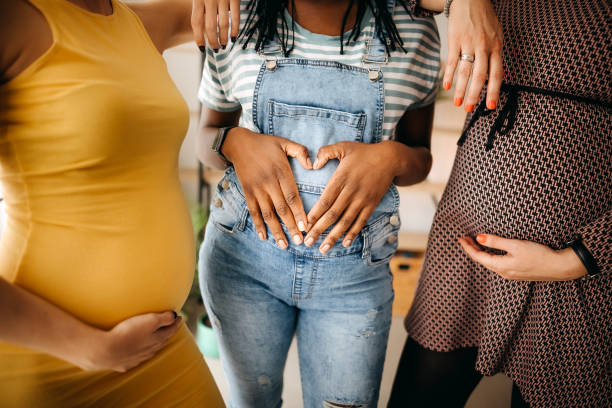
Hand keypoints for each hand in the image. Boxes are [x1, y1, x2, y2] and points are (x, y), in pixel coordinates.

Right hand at [81, 311, 180, 371]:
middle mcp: (149, 351)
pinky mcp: (124, 363)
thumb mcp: (150, 320)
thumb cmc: (128, 333)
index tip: (179, 316)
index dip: (176, 322)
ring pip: (149, 351)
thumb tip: (175, 316)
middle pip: (162, 341)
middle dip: (167, 332)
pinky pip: (135, 358)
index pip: (171, 330)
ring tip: (155, 337)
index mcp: (157, 340)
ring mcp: (137, 358)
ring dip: (154, 344)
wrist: (106, 351)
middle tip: (170, 326)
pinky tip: (135, 352)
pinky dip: (138, 353)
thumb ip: (164, 318)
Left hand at [191, 0, 240, 51]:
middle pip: (210, 26)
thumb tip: (201, 28)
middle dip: (213, 41)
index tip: (202, 48)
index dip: (198, 37)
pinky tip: (233, 38)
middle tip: (215, 48)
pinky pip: (235, 18)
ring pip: (223, 24)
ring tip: (223, 45)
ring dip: (223, 38)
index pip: (196, 22)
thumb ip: (200, 7)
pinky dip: (234, 30)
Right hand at [222, 127, 311, 248]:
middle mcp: (268, 183)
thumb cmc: (265, 144)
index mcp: (281, 172)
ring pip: (268, 214)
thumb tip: (312, 165)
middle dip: (291, 227)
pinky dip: (258, 225)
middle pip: (281, 209)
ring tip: (284, 245)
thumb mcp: (284, 142)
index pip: (292, 196)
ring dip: (276, 231)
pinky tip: (264, 237)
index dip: (299, 212)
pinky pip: (253, 211)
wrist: (238, 143)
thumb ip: (300, 152)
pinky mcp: (247, 192)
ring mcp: (257, 189)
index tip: (306, 227)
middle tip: (299, 242)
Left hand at [304, 141, 399, 253]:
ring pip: (345, 222)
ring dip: (333, 237)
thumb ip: (325, 152)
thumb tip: (313, 165)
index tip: (304, 226)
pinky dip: (353, 233)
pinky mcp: (372, 204)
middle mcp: (351, 191)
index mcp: (341, 178)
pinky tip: (345, 243)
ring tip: (323, 249)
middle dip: (318, 230)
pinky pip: (361, 221)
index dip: (314, 215)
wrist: (390, 158)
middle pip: (332, 215)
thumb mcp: (343, 146)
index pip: (325, 200)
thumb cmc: (363, 152)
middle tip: (307, 243)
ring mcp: (362, 199)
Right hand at [443, 0, 503, 111]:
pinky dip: (448, 74)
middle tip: (469, 109)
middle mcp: (483, 46)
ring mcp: (468, 43)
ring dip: (460, 89)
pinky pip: (451, 60)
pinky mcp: (455, 40)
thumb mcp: (496, 35)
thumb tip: (496, 77)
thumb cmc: (485, 19)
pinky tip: (446, 86)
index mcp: (496, 47)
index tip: (491, 106)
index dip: (494, 91)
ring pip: (465, 70)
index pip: (497, 73)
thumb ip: (495, 55)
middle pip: (480, 75)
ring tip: (457, 103)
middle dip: (475, 94)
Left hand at [458, 234, 586, 280]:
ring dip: (481, 252)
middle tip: (464, 238)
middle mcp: (503, 272)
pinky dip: (490, 256)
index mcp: (500, 266)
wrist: (560, 267)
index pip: (478, 256)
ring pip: (489, 263)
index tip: (460, 238)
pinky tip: (490, 251)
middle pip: (482, 260)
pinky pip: (497, 265)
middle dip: (472, 249)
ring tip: (474, 243)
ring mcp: (511, 274)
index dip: (467, 247)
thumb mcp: (515, 245)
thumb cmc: (539, 255)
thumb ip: (496, 242)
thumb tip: (478, 238)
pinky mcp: (518, 272)